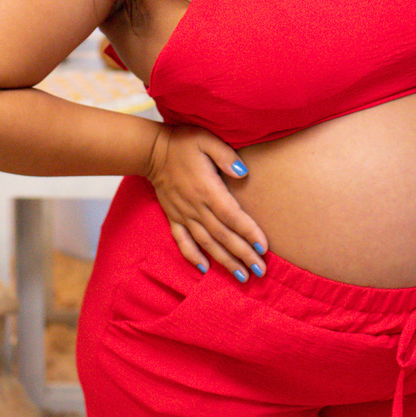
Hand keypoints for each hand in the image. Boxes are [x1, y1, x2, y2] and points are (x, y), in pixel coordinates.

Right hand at [145, 124, 268, 280]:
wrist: (152, 150)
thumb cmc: (183, 142)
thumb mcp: (206, 139)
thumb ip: (226, 155)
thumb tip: (243, 173)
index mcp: (207, 189)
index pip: (232, 215)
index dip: (248, 232)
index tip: (263, 248)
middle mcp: (196, 206)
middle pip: (223, 235)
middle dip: (242, 254)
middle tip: (260, 271)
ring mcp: (183, 214)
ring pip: (206, 243)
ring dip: (224, 261)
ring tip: (242, 277)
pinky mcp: (173, 217)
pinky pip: (183, 241)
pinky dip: (193, 256)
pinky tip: (204, 269)